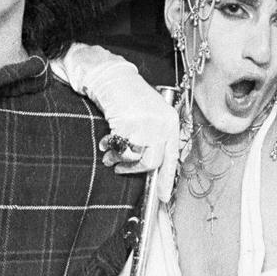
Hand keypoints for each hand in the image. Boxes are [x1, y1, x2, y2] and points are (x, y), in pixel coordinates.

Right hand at [57, 42, 181, 200]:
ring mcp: (147, 124)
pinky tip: (105, 144)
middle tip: (122, 169)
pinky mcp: (130, 123)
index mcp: (170, 123)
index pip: (172, 158)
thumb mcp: (151, 116)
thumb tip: (152, 167)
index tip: (164, 197)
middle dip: (135, 170)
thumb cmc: (130, 97)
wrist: (113, 78)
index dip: (167, 180)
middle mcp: (162, 124)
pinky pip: (121, 149)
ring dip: (120, 160)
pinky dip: (110, 151)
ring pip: (136, 157)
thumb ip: (155, 137)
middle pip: (153, 162)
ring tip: (110, 155)